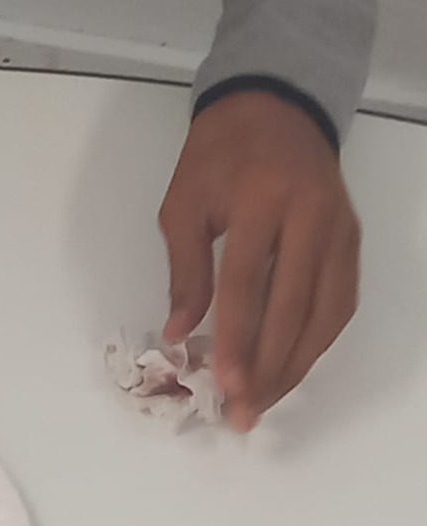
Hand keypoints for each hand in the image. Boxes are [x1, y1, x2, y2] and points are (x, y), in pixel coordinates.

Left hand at [160, 91, 359, 429]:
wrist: (276, 106)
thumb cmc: (220, 156)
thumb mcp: (184, 204)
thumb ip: (185, 272)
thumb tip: (179, 334)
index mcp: (261, 199)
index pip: (248, 283)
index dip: (236, 339)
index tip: (225, 385)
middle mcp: (310, 214)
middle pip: (292, 306)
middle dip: (268, 368)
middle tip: (244, 413)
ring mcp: (338, 227)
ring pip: (325, 312)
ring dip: (295, 366)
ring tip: (263, 403)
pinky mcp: (351, 240)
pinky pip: (340, 302)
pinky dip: (318, 342)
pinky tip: (291, 369)